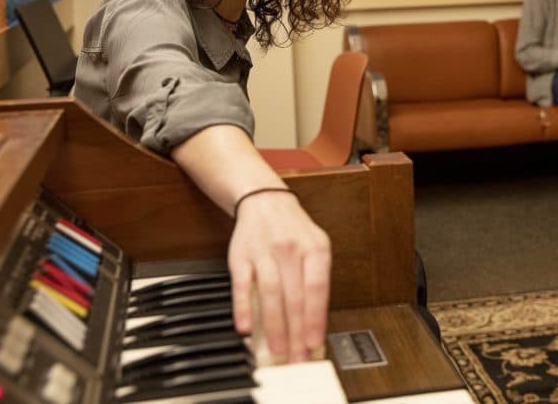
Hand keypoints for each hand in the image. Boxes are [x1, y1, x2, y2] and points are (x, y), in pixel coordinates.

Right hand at [228, 189, 331, 362]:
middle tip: (297, 357)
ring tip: (277, 349)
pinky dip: (244, 308)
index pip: (317, 289)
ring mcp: (264, 253)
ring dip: (273, 326)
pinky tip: (245, 328)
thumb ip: (316, 281)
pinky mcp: (240, 257)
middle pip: (294, 297)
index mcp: (315, 249)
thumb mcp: (315, 247)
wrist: (265, 200)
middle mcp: (290, 250)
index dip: (315, 318)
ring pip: (270, 294)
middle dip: (296, 332)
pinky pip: (242, 286)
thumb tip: (315, 324)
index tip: (314, 343)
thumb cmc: (294, 231)